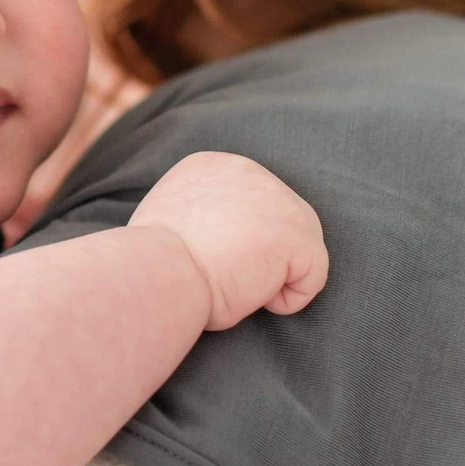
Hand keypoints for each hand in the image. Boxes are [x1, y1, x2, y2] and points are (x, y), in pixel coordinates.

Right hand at [129, 152, 327, 330]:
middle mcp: (248, 170)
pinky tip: (250, 296)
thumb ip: (202, 219)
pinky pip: (312, 276)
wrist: (153, 275)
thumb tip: (221, 242)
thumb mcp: (170, 224)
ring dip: (270, 276)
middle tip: (223, 278)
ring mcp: (276, 199)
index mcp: (211, 166)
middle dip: (264, 256)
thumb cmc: (152, 267)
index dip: (237, 242)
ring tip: (231, 284)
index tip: (204, 261)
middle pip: (283, 218)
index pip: (249, 205)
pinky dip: (286, 299)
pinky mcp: (295, 234)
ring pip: (301, 247)